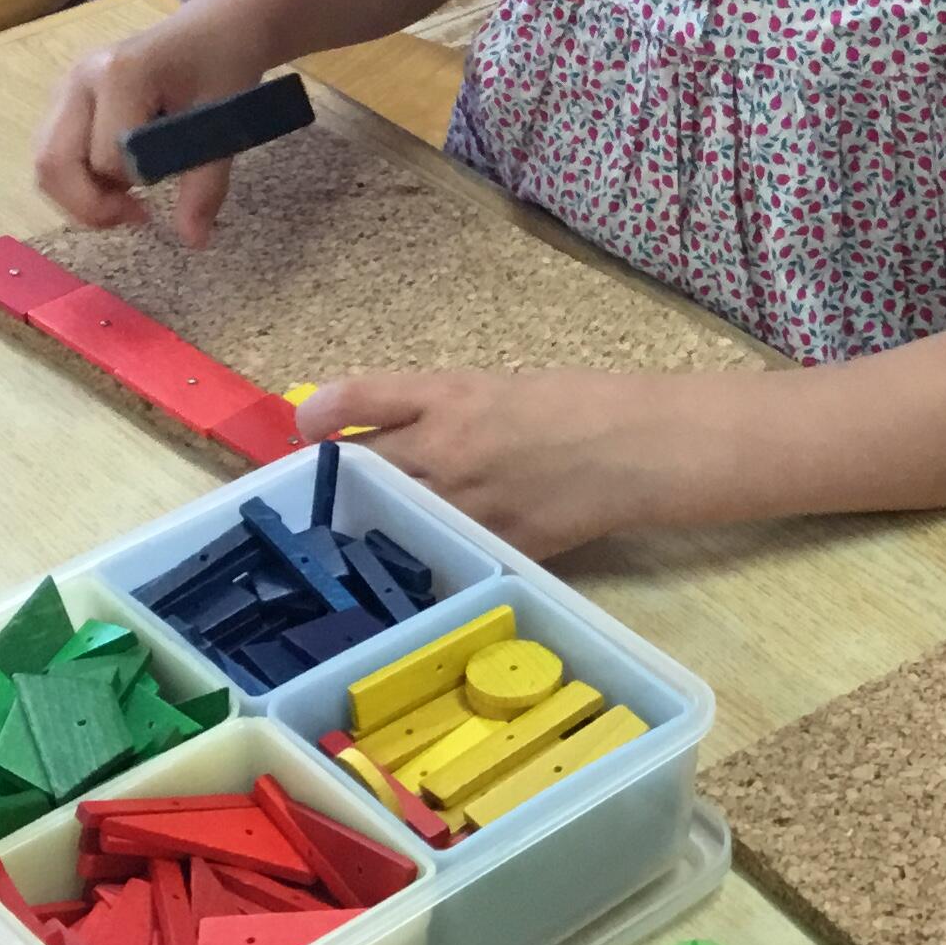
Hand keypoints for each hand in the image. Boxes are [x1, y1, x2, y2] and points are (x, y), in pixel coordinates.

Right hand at [31, 20, 278, 244]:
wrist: (216, 28)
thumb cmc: (223, 68)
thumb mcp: (224, 126)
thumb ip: (205, 185)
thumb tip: (194, 241)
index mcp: (119, 75)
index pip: (108, 158)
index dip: (137, 186)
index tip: (165, 195)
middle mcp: (80, 79)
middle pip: (52, 163)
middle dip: (89, 205)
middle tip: (137, 216)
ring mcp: (66, 87)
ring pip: (47, 162)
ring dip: (81, 196)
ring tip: (127, 200)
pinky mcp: (65, 100)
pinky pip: (55, 153)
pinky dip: (79, 180)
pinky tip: (119, 180)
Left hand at [298, 367, 664, 558]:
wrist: (638, 447)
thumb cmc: (578, 404)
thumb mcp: (498, 387)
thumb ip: (440, 407)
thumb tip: (386, 427)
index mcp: (450, 396)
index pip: (355, 398)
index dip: (316, 415)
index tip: (307, 426)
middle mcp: (446, 448)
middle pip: (358, 465)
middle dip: (333, 475)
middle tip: (321, 484)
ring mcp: (464, 502)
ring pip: (387, 514)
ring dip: (364, 518)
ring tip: (352, 525)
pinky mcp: (489, 544)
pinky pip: (435, 551)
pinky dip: (416, 551)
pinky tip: (408, 557)